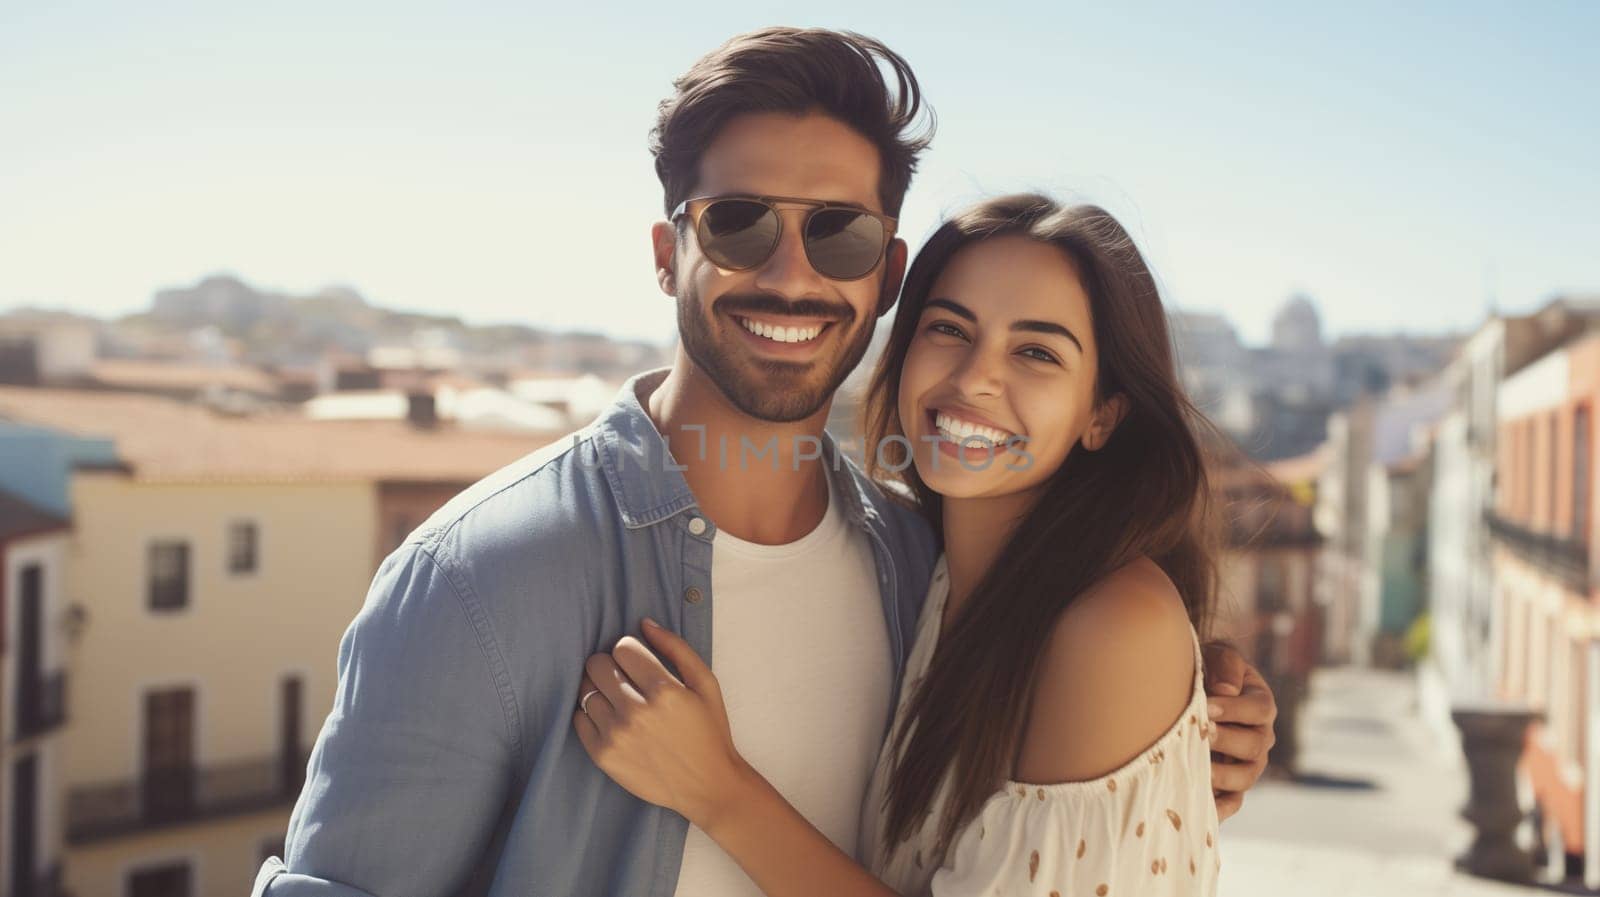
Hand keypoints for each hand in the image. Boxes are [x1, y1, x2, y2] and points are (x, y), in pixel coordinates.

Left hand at [573, 618, 749, 827]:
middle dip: (610, 665)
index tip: (639, 662)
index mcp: (663, 690)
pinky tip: (612, 719)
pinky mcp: (603, 755)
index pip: (622, 647)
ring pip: (585, 690)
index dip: (630, 650)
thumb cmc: (710, 731)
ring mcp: (616, 735)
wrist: (708, 785)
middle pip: (597, 665)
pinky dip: (591, 714)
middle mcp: (636, 712)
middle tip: (626, 678)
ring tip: (620, 701)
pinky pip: (578, 719)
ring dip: (600, 690)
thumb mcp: (706, 683)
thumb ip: (676, 648)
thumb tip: (644, 623)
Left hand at [1201, 641, 1277, 821]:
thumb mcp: (1218, 657)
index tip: (1207, 707)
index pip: (1259, 710)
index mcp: (1261, 705)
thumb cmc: (1207, 671)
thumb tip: (1225, 691)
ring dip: (1222, 775)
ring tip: (1197, 767)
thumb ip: (1225, 665)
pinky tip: (1199, 806)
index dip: (1235, 710)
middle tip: (1201, 734)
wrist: (1190, 692)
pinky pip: (1232, 802)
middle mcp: (1261, 737)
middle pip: (1254, 745)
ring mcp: (1248, 764)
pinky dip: (1219, 808)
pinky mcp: (1232, 785)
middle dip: (1226, 740)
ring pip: (1246, 777)